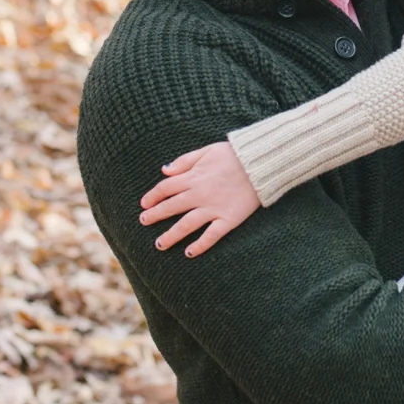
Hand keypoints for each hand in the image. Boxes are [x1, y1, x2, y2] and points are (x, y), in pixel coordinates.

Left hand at [138, 141, 262, 255]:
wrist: (260, 162)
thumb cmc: (233, 154)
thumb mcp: (206, 150)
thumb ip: (184, 160)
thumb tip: (164, 170)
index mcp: (193, 177)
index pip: (166, 188)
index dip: (152, 196)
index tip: (144, 204)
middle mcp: (200, 194)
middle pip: (171, 207)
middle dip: (155, 216)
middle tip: (143, 223)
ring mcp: (214, 208)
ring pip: (187, 225)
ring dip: (171, 235)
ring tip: (159, 245)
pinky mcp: (228, 219)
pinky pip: (211, 235)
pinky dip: (200, 245)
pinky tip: (189, 253)